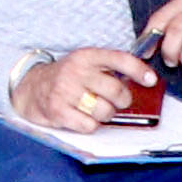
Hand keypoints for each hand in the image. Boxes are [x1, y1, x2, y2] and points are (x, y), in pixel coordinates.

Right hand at [8, 47, 157, 132]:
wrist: (31, 88)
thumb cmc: (67, 78)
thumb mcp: (85, 64)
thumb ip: (110, 68)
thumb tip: (144, 79)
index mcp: (86, 56)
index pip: (119, 59)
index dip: (139, 70)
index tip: (150, 80)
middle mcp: (76, 71)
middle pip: (116, 90)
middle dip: (121, 100)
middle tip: (115, 101)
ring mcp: (65, 90)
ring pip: (105, 111)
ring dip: (104, 114)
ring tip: (94, 109)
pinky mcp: (57, 110)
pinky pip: (89, 125)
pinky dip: (89, 125)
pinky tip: (81, 117)